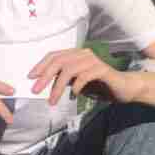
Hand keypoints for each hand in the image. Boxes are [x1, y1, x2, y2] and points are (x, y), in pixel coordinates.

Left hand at [28, 48, 143, 105]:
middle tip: (35, 90)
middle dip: (44, 76)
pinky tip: (73, 95)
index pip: (54, 55)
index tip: (30, 77)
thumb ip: (63, 79)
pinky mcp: (102, 69)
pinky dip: (76, 86)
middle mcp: (83, 54)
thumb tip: (43, 82)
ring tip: (52, 100)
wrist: (124, 88)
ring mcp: (93, 60)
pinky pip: (84, 75)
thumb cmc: (99, 85)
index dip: (41, 65)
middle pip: (59, 61)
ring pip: (69, 69)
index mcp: (76, 54)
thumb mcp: (76, 82)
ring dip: (58, 86)